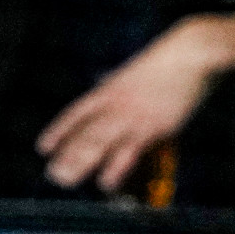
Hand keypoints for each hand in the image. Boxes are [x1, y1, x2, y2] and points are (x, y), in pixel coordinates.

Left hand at [39, 12, 234, 191]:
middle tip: (52, 174)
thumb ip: (122, 86)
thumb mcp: (138, 70)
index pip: (77, 112)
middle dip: (67, 154)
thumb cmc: (170, 60)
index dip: (59, 130)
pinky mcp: (153, 126)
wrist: (191, 51)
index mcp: (112, 88)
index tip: (43, 147)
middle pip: (85, 132)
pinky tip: (105, 183)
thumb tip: (109, 90)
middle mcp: (117, 103)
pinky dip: (115, 169)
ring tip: (66, 180)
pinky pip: (129, 151)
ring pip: (100, 142)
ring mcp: (133, 115)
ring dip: (81, 162)